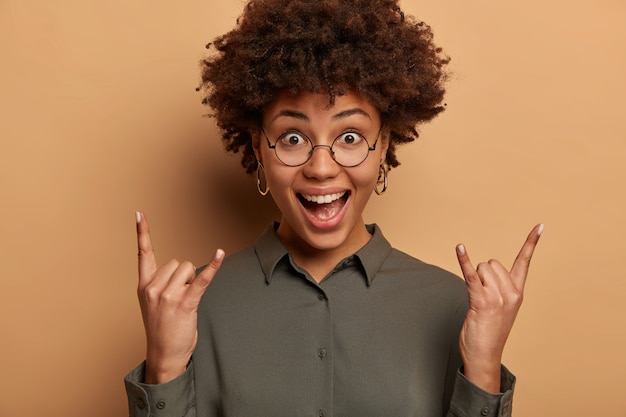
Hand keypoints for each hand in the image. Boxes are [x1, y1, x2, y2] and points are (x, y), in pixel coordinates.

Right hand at [135, 211, 223, 383]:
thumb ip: (161, 283)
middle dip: (184, 276)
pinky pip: (202, 279)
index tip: (139, 214)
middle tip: (179, 299)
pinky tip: (220, 253)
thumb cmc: (162, 329)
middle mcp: (153, 287)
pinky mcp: (185, 302)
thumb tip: (182, 270)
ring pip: (188, 268)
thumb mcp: (153, 303)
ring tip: (185, 303)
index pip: (143, 254)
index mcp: (143, 286)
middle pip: (178, 262)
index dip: (141, 233)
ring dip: (192, 282)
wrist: (164, 355)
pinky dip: (213, 266)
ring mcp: (168, 295)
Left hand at [455, 224, 543, 392]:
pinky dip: (463, 260)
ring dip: (474, 279)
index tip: (540, 225)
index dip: (531, 243)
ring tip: (477, 301)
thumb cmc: (489, 332)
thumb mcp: (501, 308)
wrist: (485, 356)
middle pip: (492, 262)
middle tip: (482, 297)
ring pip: (481, 268)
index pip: (525, 262)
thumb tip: (485, 270)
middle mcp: (511, 293)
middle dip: (482, 274)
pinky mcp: (481, 301)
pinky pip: (471, 274)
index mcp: (518, 293)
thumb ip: (499, 288)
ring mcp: (497, 297)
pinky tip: (459, 247)